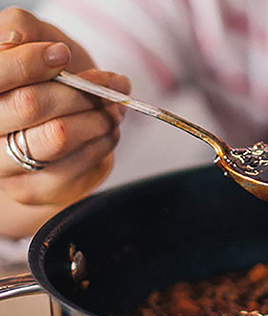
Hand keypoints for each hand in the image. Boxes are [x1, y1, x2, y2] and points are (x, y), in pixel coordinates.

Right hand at [0, 7, 129, 207]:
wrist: (62, 117)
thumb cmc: (45, 73)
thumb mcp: (31, 37)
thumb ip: (20, 28)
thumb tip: (21, 42)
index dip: (30, 63)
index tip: (62, 55)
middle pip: (30, 105)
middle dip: (77, 91)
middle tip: (103, 85)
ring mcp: (3, 167)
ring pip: (56, 138)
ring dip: (95, 118)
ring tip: (111, 108)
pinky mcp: (33, 191)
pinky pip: (75, 166)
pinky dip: (103, 142)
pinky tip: (107, 130)